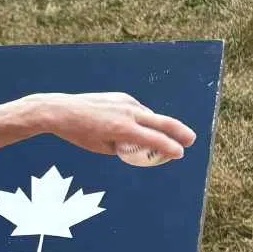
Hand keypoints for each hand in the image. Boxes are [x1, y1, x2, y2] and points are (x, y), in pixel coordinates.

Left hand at [34, 92, 194, 162]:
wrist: (61, 110)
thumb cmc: (79, 133)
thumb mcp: (101, 147)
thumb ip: (123, 147)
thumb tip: (140, 148)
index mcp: (123, 129)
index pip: (154, 139)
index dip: (169, 148)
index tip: (179, 153)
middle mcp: (128, 113)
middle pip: (162, 121)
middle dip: (179, 132)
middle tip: (191, 141)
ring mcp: (126, 102)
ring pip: (150, 116)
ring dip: (159, 127)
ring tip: (164, 138)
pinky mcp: (122, 97)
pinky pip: (139, 110)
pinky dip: (143, 120)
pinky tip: (139, 127)